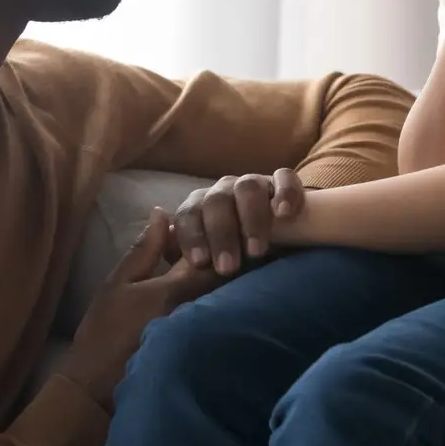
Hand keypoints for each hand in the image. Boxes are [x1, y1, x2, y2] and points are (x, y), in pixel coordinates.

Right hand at [58, 209, 216, 407]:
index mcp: (178, 288)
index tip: (219, 223)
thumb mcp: (118, 283)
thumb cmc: (104, 331)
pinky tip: (218, 295)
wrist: (99, 386)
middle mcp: (199, 308)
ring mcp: (206, 329)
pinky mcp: (208, 347)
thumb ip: (145, 248)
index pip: (215, 249)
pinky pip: (225, 313)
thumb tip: (164, 214)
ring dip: (231, 274)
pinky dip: (226, 298)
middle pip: (231, 272)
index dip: (220, 231)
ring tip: (229, 262)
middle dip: (234, 253)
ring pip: (231, 293)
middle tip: (233, 241)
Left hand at [171, 169, 303, 275]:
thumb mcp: (196, 261)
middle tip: (227, 267)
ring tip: (256, 251)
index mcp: (199, 207)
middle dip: (221, 234)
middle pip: (216, 201)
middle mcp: (224, 192)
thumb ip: (169, 248)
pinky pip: (284, 178)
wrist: (273, 248)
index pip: (188, 214)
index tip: (200, 262)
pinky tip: (284, 213)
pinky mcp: (283, 184)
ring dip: (251, 219)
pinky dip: (285, 192)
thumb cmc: (227, 259)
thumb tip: (159, 224)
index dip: (192, 236)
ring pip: (248, 187)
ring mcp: (254, 185)